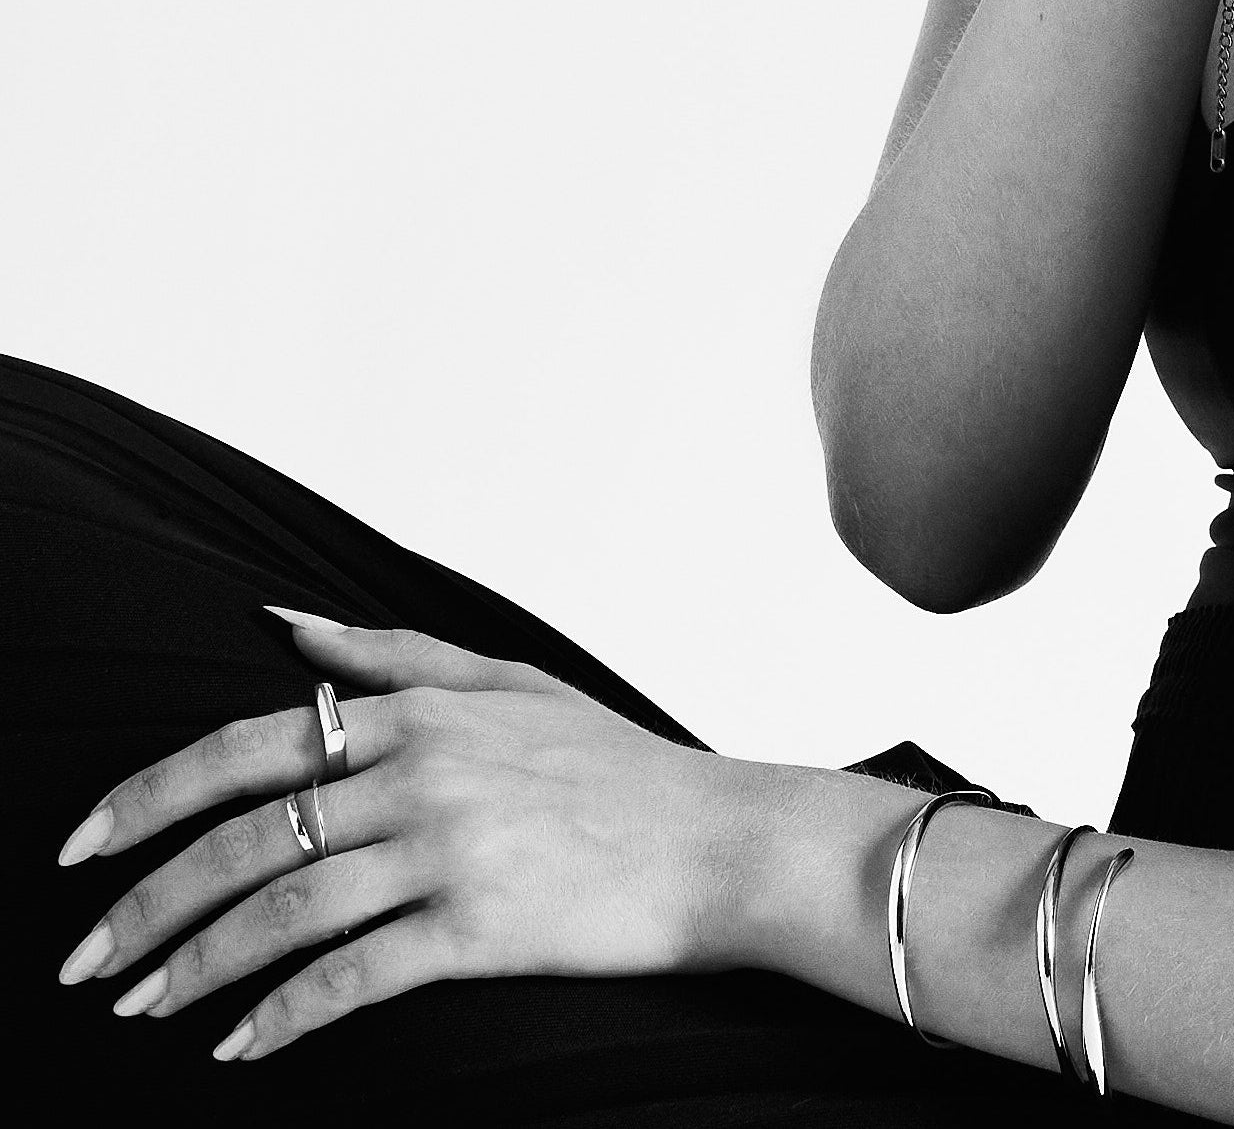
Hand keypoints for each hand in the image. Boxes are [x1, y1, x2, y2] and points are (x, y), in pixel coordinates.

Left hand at [55, 611, 745, 1060]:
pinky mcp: (482, 929)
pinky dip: (285, 1015)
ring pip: (285, 911)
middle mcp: (423, 775)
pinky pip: (356, 976)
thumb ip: (392, 654)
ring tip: (141, 1006)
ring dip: (196, 967)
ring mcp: (451, 852)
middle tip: (86, 959)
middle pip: (250, 838)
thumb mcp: (508, 681)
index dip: (149, 797)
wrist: (716, 839)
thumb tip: (283, 623)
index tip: (81, 846)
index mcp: (420, 714)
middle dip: (147, 902)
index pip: (250, 745)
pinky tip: (239, 1046)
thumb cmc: (613, 764)